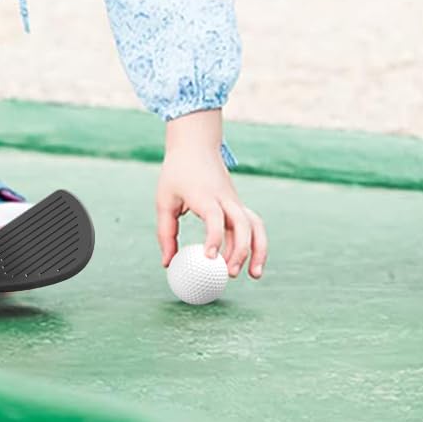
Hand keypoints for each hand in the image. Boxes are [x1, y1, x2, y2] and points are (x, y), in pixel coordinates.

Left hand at [156, 109, 266, 279]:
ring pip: (255, 224)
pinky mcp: (238, 204)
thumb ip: (166, 233)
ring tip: (254, 275)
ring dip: (258, 249)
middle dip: (241, 249)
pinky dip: (257, 244)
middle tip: (229, 274)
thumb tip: (168, 264)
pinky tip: (253, 264)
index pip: (215, 216)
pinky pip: (253, 225)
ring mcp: (234, 200)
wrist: (196, 145)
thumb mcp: (165, 200)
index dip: (214, 237)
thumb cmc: (177, 173)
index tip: (210, 258)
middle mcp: (224, 198)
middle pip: (242, 222)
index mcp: (204, 195)